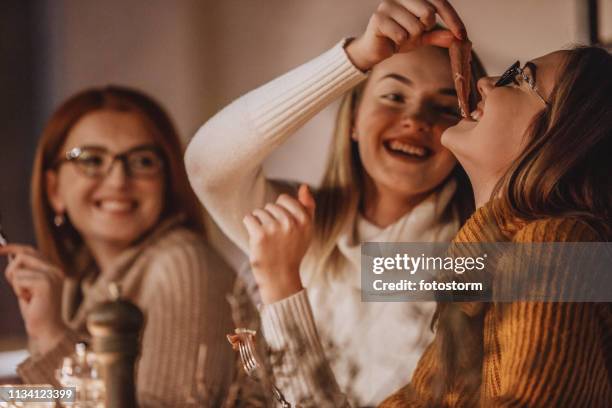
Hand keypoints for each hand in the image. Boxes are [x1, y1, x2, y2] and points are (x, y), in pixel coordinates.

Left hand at [1, 244, 66, 354]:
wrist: (48, 329)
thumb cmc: (36, 311)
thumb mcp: (28, 288)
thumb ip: (24, 272)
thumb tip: (10, 255)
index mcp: (53, 269)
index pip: (31, 251)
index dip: (13, 247)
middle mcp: (55, 270)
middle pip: (23, 254)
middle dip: (11, 269)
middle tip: (10, 280)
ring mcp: (51, 275)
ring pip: (18, 268)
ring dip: (15, 283)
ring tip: (25, 295)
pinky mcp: (45, 283)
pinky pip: (19, 279)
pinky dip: (18, 290)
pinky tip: (29, 299)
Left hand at [243, 184, 315, 303]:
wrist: (280, 277)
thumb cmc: (293, 251)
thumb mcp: (306, 230)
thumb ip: (308, 207)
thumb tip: (304, 186)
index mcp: (304, 219)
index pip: (284, 199)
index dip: (280, 211)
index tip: (283, 227)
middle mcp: (291, 222)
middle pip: (271, 206)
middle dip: (270, 219)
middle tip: (276, 238)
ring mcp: (275, 228)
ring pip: (259, 212)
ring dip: (259, 224)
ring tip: (267, 240)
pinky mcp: (260, 235)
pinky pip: (249, 218)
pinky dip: (249, 227)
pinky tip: (256, 239)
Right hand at [345, 0, 466, 70]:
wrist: (374, 49)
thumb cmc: (398, 38)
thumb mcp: (422, 37)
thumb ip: (438, 35)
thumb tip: (456, 37)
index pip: (439, 2)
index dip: (453, 19)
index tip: (462, 36)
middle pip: (428, 13)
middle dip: (424, 30)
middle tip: (413, 35)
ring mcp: (388, 4)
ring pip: (415, 27)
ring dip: (410, 39)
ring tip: (400, 38)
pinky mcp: (378, 18)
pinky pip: (401, 35)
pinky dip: (399, 43)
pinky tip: (391, 41)